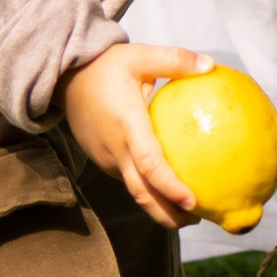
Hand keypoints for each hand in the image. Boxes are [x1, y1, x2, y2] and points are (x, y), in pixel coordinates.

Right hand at [59, 45, 209, 231]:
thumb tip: (211, 65)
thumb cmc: (106, 65)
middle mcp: (114, 147)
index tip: (193, 202)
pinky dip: (147, 189)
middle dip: (168, 214)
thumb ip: (175, 60)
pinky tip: (166, 188)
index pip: (150, 164)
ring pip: (134, 190)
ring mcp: (105, 157)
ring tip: (188, 212)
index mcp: (127, 124)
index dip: (170, 187)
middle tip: (197, 221)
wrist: (65, 76)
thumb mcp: (139, 55)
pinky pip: (127, 178)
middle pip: (142, 193)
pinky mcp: (102, 160)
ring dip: (159, 206)